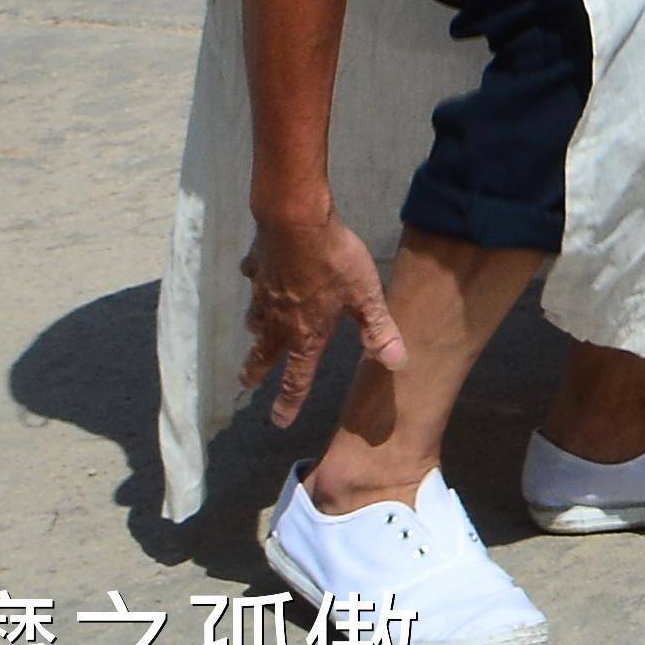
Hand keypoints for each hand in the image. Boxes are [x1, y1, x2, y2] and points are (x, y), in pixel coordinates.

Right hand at [239, 197, 399, 427]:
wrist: (296, 222)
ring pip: (254, 320)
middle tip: (246, 383)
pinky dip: (255, 283)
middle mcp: (278, 321)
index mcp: (305, 334)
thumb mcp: (365, 296)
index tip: (278, 422)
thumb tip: (397, 365)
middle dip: (255, 372)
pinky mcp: (256, 268)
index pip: (297, 378)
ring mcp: (262, 295)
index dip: (289, 402)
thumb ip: (378, 331)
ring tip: (255, 332)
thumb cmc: (335, 262)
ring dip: (255, 330)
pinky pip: (253, 280)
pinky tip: (257, 276)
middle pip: (263, 355)